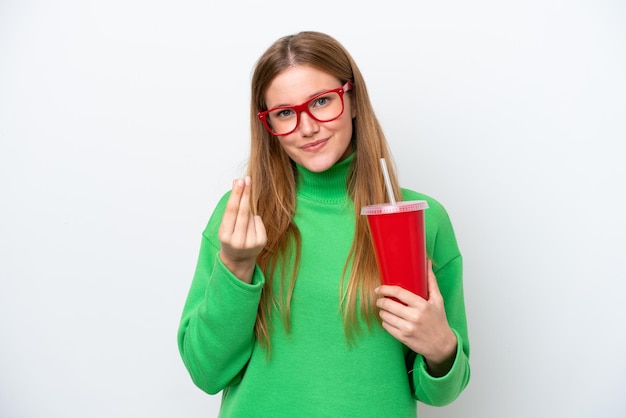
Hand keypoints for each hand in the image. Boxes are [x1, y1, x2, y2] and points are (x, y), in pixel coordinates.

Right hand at [217, 176, 266, 282]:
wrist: (238, 259)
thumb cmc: (230, 238)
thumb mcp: (225, 226)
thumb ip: (231, 208)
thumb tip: (237, 183)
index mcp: (225, 235)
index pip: (232, 210)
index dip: (236, 194)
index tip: (239, 181)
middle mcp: (238, 240)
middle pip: (243, 211)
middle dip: (245, 194)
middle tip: (247, 179)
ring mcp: (251, 242)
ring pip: (252, 216)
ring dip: (248, 212)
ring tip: (242, 223)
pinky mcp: (261, 242)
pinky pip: (259, 221)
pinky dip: (255, 220)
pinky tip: (250, 227)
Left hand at [375, 260, 456, 376]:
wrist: (442, 345)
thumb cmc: (439, 320)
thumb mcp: (438, 300)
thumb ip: (431, 281)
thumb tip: (427, 263)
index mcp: (422, 305)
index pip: (398, 292)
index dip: (385, 289)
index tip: (379, 288)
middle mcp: (414, 316)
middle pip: (388, 304)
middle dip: (380, 300)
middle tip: (379, 299)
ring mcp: (408, 328)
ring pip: (385, 316)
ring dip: (382, 311)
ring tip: (384, 309)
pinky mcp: (403, 338)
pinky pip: (386, 326)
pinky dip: (385, 321)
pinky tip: (389, 319)